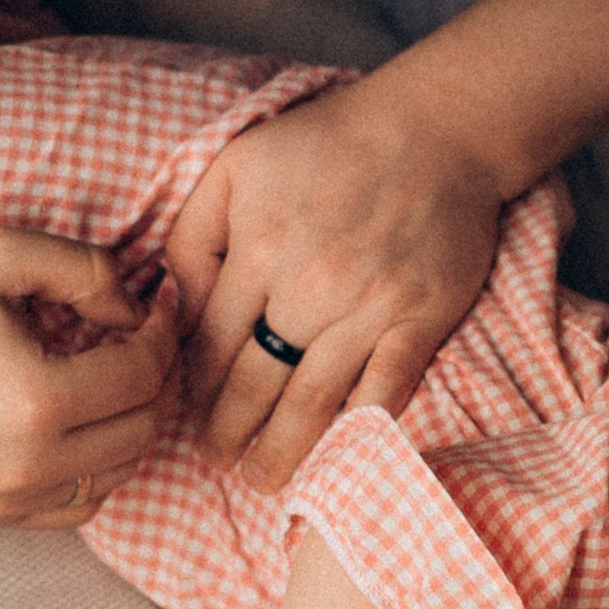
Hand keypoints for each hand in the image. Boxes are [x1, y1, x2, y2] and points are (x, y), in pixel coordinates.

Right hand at [0, 233, 179, 525]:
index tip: (158, 303)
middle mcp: (27, 465)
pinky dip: (97, 468)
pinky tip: (82, 423)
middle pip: (142, 428)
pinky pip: (76, 507)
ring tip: (117, 375)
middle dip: (159, 377)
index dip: (165, 333)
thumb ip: (85, 271)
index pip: (144, 375)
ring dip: (133, 424)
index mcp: (37, 401)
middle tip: (147, 337)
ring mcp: (6, 500)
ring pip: (118, 473)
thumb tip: (137, 310)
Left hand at [166, 73, 501, 492]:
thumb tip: (172, 308)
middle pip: (255, 384)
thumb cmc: (327, 143)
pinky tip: (336, 461)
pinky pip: (385, 393)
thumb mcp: (234, 167)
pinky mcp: (421, 319)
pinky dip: (358, 433)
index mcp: (259, 248)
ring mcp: (370, 307)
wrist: (436, 128)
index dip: (193, 390)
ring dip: (283, 450)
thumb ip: (193, 236)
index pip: (212, 344)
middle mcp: (310, 286)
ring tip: (262, 480)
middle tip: (215, 462)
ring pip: (314, 402)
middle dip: (227, 434)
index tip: (184, 416)